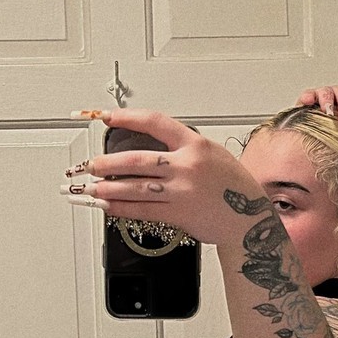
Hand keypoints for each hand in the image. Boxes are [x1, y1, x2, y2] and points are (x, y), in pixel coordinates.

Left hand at [60, 108, 269, 245]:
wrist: (250, 220)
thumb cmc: (233, 188)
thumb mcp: (213, 155)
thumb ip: (182, 150)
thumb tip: (147, 153)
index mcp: (195, 144)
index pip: (154, 122)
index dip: (127, 118)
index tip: (105, 117)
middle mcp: (187, 165)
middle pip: (135, 160)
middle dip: (105, 164)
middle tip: (88, 165)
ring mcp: (181, 191)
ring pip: (133, 187)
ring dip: (105, 189)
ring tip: (87, 189)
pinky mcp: (178, 214)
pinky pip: (141, 210)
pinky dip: (120, 208)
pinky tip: (106, 206)